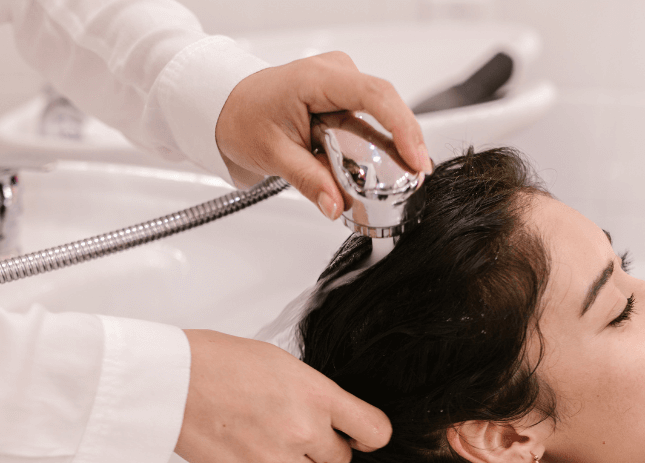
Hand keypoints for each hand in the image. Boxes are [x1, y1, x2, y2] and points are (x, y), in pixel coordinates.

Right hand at [174, 330, 390, 462]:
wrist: (173, 381)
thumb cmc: (220, 363)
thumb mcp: (284, 364)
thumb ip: (314, 394)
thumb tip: (330, 414)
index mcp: (318, 395)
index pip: (375, 430)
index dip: (370, 436)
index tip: (361, 436)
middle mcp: (306, 431)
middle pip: (340, 458)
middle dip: (325, 446)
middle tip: (296, 429)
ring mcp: (280, 459)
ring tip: (270, 439)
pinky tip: (259, 458)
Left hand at [214, 51, 431, 218]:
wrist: (227, 108)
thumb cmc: (244, 118)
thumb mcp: (273, 155)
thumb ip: (309, 181)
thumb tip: (335, 205)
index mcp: (316, 78)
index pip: (374, 95)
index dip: (402, 126)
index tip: (416, 159)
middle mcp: (335, 74)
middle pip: (387, 105)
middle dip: (406, 142)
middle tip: (417, 177)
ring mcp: (342, 85)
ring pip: (382, 115)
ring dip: (393, 146)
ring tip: (405, 177)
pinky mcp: (345, 100)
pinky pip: (371, 121)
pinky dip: (380, 145)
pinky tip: (387, 167)